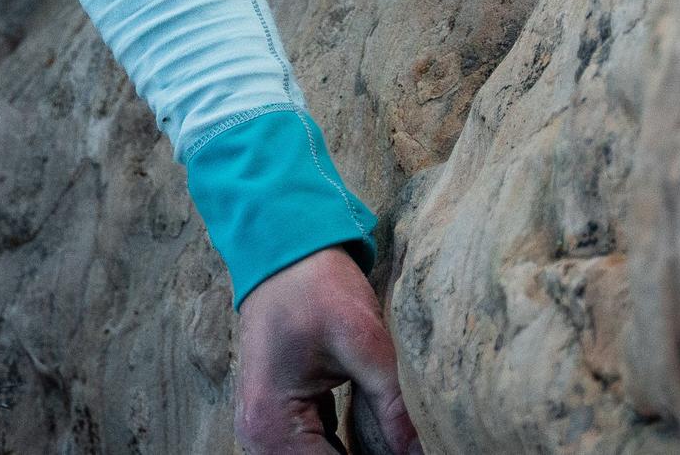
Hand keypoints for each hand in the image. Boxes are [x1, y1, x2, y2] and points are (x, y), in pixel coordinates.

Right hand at [235, 247, 419, 452]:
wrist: (283, 246)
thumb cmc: (317, 286)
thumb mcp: (365, 344)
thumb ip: (395, 409)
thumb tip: (421, 454)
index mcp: (272, 422)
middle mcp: (258, 433)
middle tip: (407, 448)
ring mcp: (262, 425)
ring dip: (351, 454)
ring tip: (391, 443)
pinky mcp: (274, 413)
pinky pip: (311, 447)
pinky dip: (339, 447)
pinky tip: (374, 441)